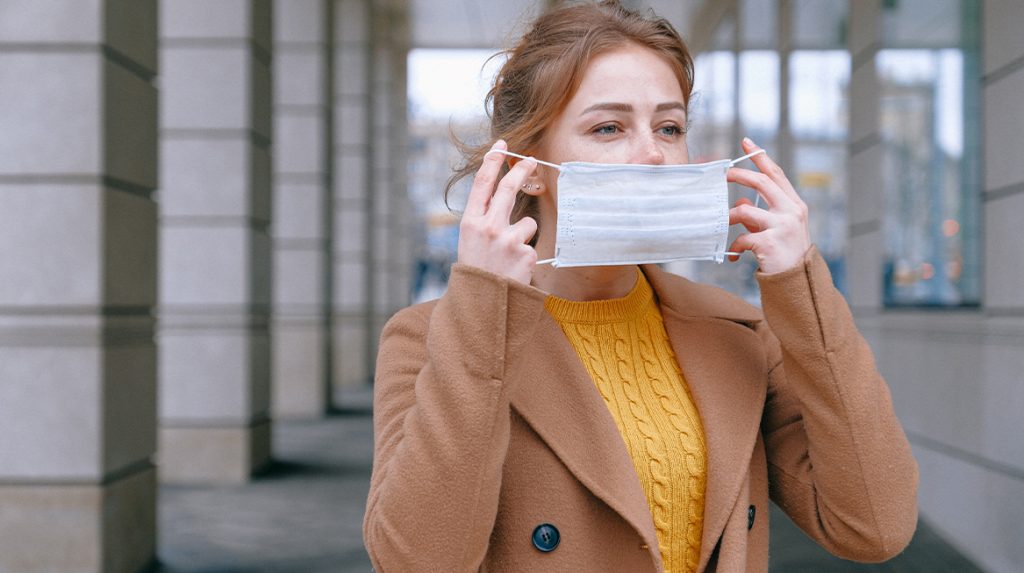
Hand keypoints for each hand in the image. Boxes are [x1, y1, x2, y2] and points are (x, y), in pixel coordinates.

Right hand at [457, 140, 539, 284]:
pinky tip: (515, 269)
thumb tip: (505, 194)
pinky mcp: (525, 254)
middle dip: (522, 170)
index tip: (501, 146)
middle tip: (531, 159)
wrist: (481, 306)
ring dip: (522, 237)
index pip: (482, 185)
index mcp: (470, 223)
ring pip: (527, 223)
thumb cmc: (477, 272)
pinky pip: (532, 245)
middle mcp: (488, 227)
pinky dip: (526, 256)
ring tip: (509, 258)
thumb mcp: (470, 243)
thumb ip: (485, 219)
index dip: (492, 162)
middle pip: (509, 190)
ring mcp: (507, 240)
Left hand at [726, 138, 811, 273]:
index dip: (760, 157)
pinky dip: (735, 246)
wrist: (797, 283)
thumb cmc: (785, 255)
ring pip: (745, 211)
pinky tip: (735, 255)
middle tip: (723, 175)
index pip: (776, 174)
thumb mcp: (777, 230)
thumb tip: (741, 204)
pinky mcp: (770, 242)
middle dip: (739, 175)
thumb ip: (761, 215)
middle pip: (761, 182)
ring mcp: (782, 226)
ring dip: (729, 217)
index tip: (747, 143)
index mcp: (794, 205)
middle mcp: (791, 211)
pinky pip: (742, 237)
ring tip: (723, 225)